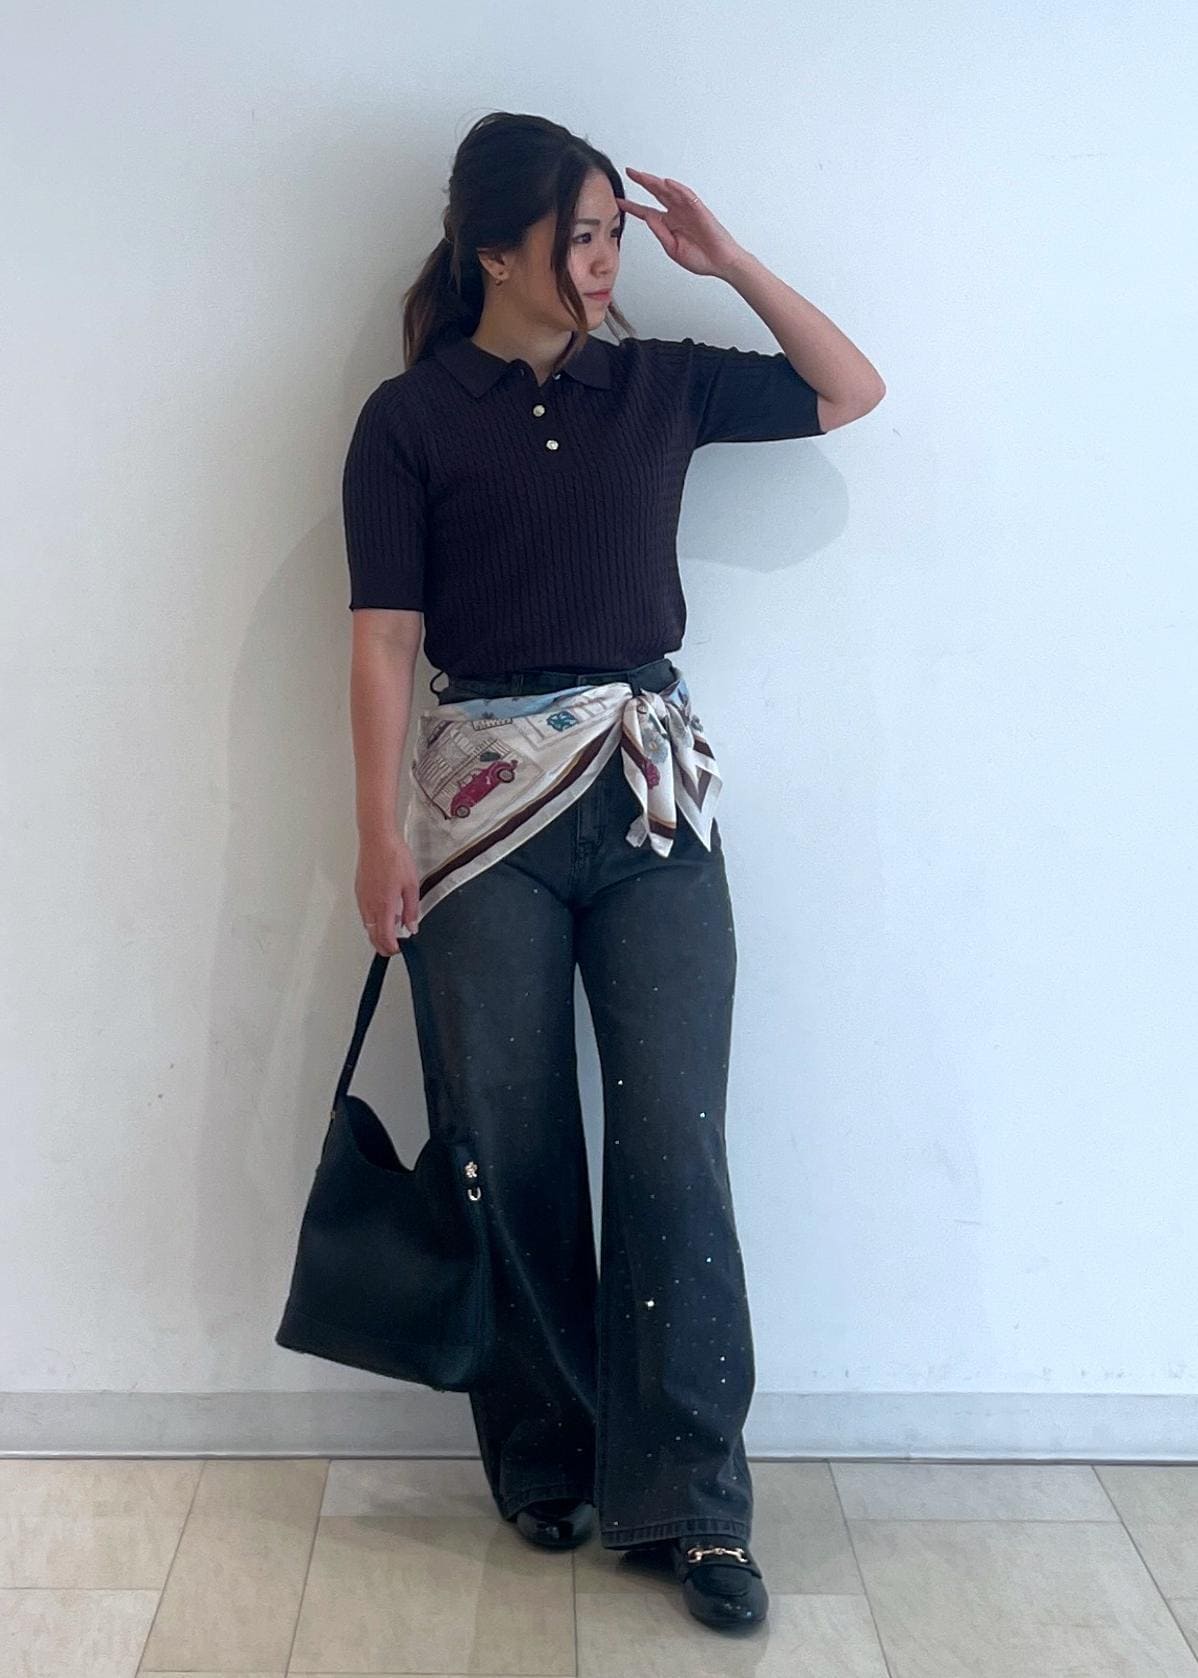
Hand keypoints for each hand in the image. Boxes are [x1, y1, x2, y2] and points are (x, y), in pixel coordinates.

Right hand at [356, 833, 420, 954]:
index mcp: (384, 906)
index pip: (385, 937)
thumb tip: (412, 926)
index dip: (391, 948)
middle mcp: (370, 905)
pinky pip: (364, 913)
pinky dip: (372, 921)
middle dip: (382, 945)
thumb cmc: (393, 857)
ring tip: (391, 932)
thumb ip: (411, 909)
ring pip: (367, 925)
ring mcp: (362, 898)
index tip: (398, 950)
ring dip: (377, 933)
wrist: (377, 840)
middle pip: (373, 935)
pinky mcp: (359, 891)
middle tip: (393, 948)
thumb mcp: (411, 885)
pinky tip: (383, 915)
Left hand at [614, 168, 747, 279]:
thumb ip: (659, 232)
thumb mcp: (672, 248)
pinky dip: (678, 189)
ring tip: (643, 175)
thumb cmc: (701, 258)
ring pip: (670, 191)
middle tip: (630, 172)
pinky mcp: (700, 210)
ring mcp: (688, 210)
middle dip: (643, 182)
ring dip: (657, 182)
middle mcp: (677, 213)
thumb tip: (646, 218)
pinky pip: (688, 196)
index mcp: (669, 224)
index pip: (647, 211)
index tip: (618, 201)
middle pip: (657, 194)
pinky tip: (668, 183)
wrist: (720, 263)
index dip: (632, 206)